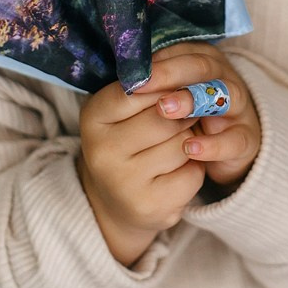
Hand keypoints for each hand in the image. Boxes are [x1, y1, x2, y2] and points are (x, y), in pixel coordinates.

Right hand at [78, 78, 204, 265]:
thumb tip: (189, 81)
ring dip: (190, 142)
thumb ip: (149, 90)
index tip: (175, 86)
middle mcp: (102, 151)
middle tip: (183, 116)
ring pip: (183, 145)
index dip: (165, 84)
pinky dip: (194, 169)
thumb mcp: (124, 110)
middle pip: (165, 118)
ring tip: (175, 145)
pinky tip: (177, 171)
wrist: (117, 201)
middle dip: (183, 114)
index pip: (138, 88)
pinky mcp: (150, 207)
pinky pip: (193, 174)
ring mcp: (124, 183)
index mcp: (93, 117)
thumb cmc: (127, 142)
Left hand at [136, 42, 261, 191]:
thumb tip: (126, 78)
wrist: (227, 149)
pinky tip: (190, 149)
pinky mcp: (246, 138)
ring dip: (193, 100)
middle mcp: (224, 77)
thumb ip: (157, 85)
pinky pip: (234, 139)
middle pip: (201, 67)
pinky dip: (213, 145)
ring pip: (224, 95)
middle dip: (171, 75)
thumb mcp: (174, 97)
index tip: (132, 75)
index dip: (157, 62)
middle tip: (144, 87)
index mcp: (204, 61)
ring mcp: (239, 107)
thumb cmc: (191, 117)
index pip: (182, 52)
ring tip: (166, 110)